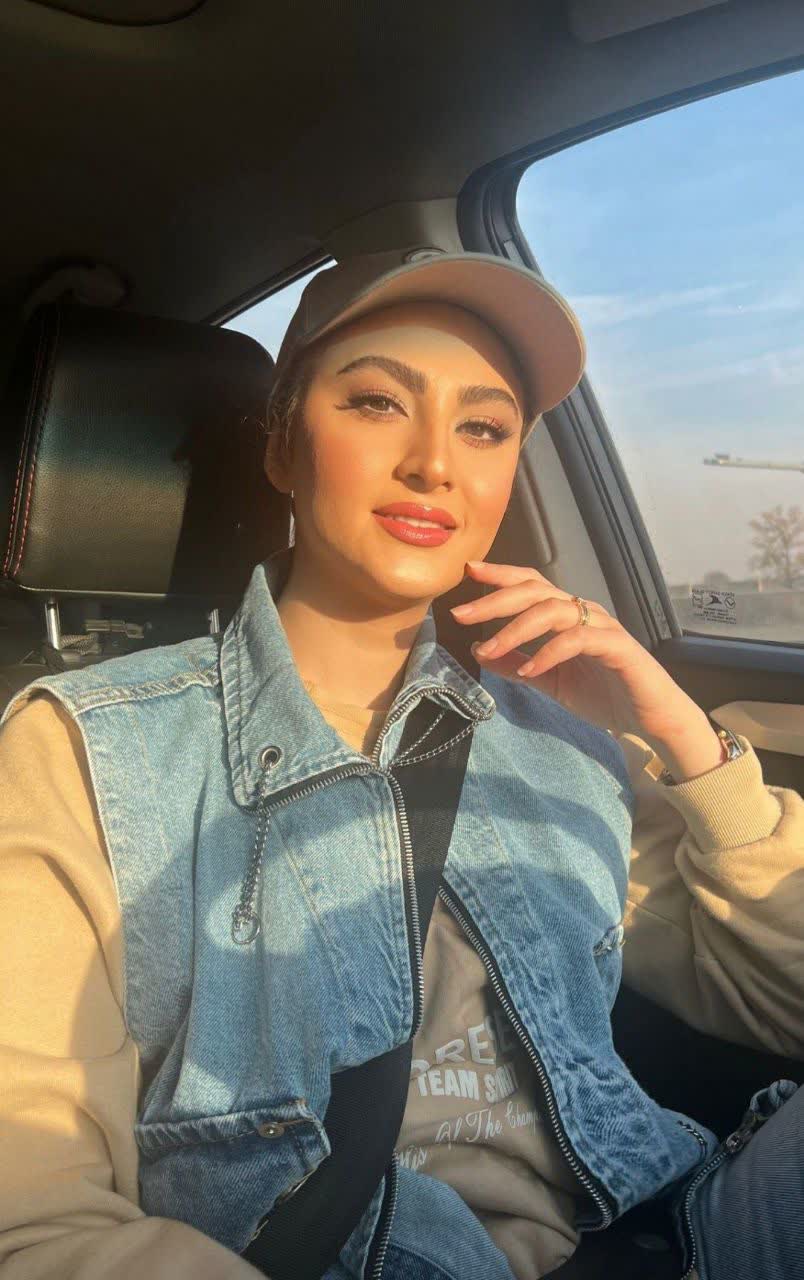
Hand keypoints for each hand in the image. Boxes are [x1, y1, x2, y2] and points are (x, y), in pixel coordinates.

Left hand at [450, 560, 724, 779]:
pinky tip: (528, 668)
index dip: (501, 575)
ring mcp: (601, 626)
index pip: (530, 585)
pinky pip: (578, 639)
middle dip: (495, 600)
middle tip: (461, 614)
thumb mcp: (548, 681)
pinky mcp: (617, 646)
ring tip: (490, 648)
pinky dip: (548, 652)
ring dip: (515, 629)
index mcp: (566, 615)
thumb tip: (479, 649)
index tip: (469, 571)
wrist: (649, 718)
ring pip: (553, 610)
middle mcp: (583, 612)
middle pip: (534, 592)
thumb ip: (516, 664)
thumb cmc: (604, 693)